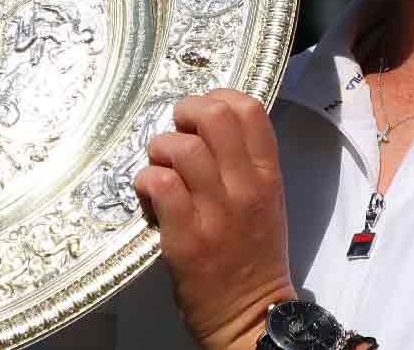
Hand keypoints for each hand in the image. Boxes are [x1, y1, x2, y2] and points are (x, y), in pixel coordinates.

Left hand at [133, 88, 296, 349]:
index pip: (250, 109)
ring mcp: (216, 212)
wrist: (250, 315)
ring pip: (182, 148)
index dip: (218, 98)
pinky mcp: (186, 237)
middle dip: (186, 112)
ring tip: (159, 167)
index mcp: (267, 175)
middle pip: (216, 116)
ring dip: (161, 149)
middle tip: (176, 131)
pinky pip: (160, 183)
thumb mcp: (266, 201)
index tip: (200, 116)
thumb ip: (244, 163)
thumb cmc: (254, 257)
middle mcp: (245, 188)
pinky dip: (146, 180)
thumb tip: (206, 126)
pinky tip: (149, 193)